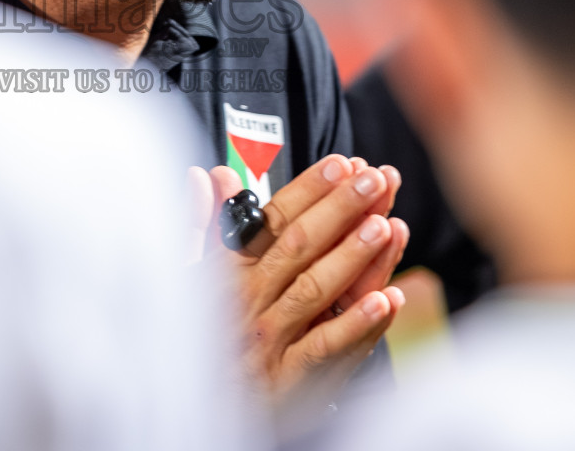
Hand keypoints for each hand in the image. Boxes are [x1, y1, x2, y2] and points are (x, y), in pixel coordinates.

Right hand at [189, 155, 408, 419]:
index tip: (340, 163)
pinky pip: (326, 346)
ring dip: (352, 256)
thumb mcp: (187, 278)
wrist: (198, 410)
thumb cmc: (201, 336)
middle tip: (374, 180)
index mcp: (228, 272)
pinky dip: (357, 323)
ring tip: (384, 225)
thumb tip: (206, 174)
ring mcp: (271, 339)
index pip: (272, 220)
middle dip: (340, 209)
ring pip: (316, 289)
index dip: (309, 189)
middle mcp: (249, 301)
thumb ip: (202, 224)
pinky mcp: (289, 378)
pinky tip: (387, 300)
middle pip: (300, 246)